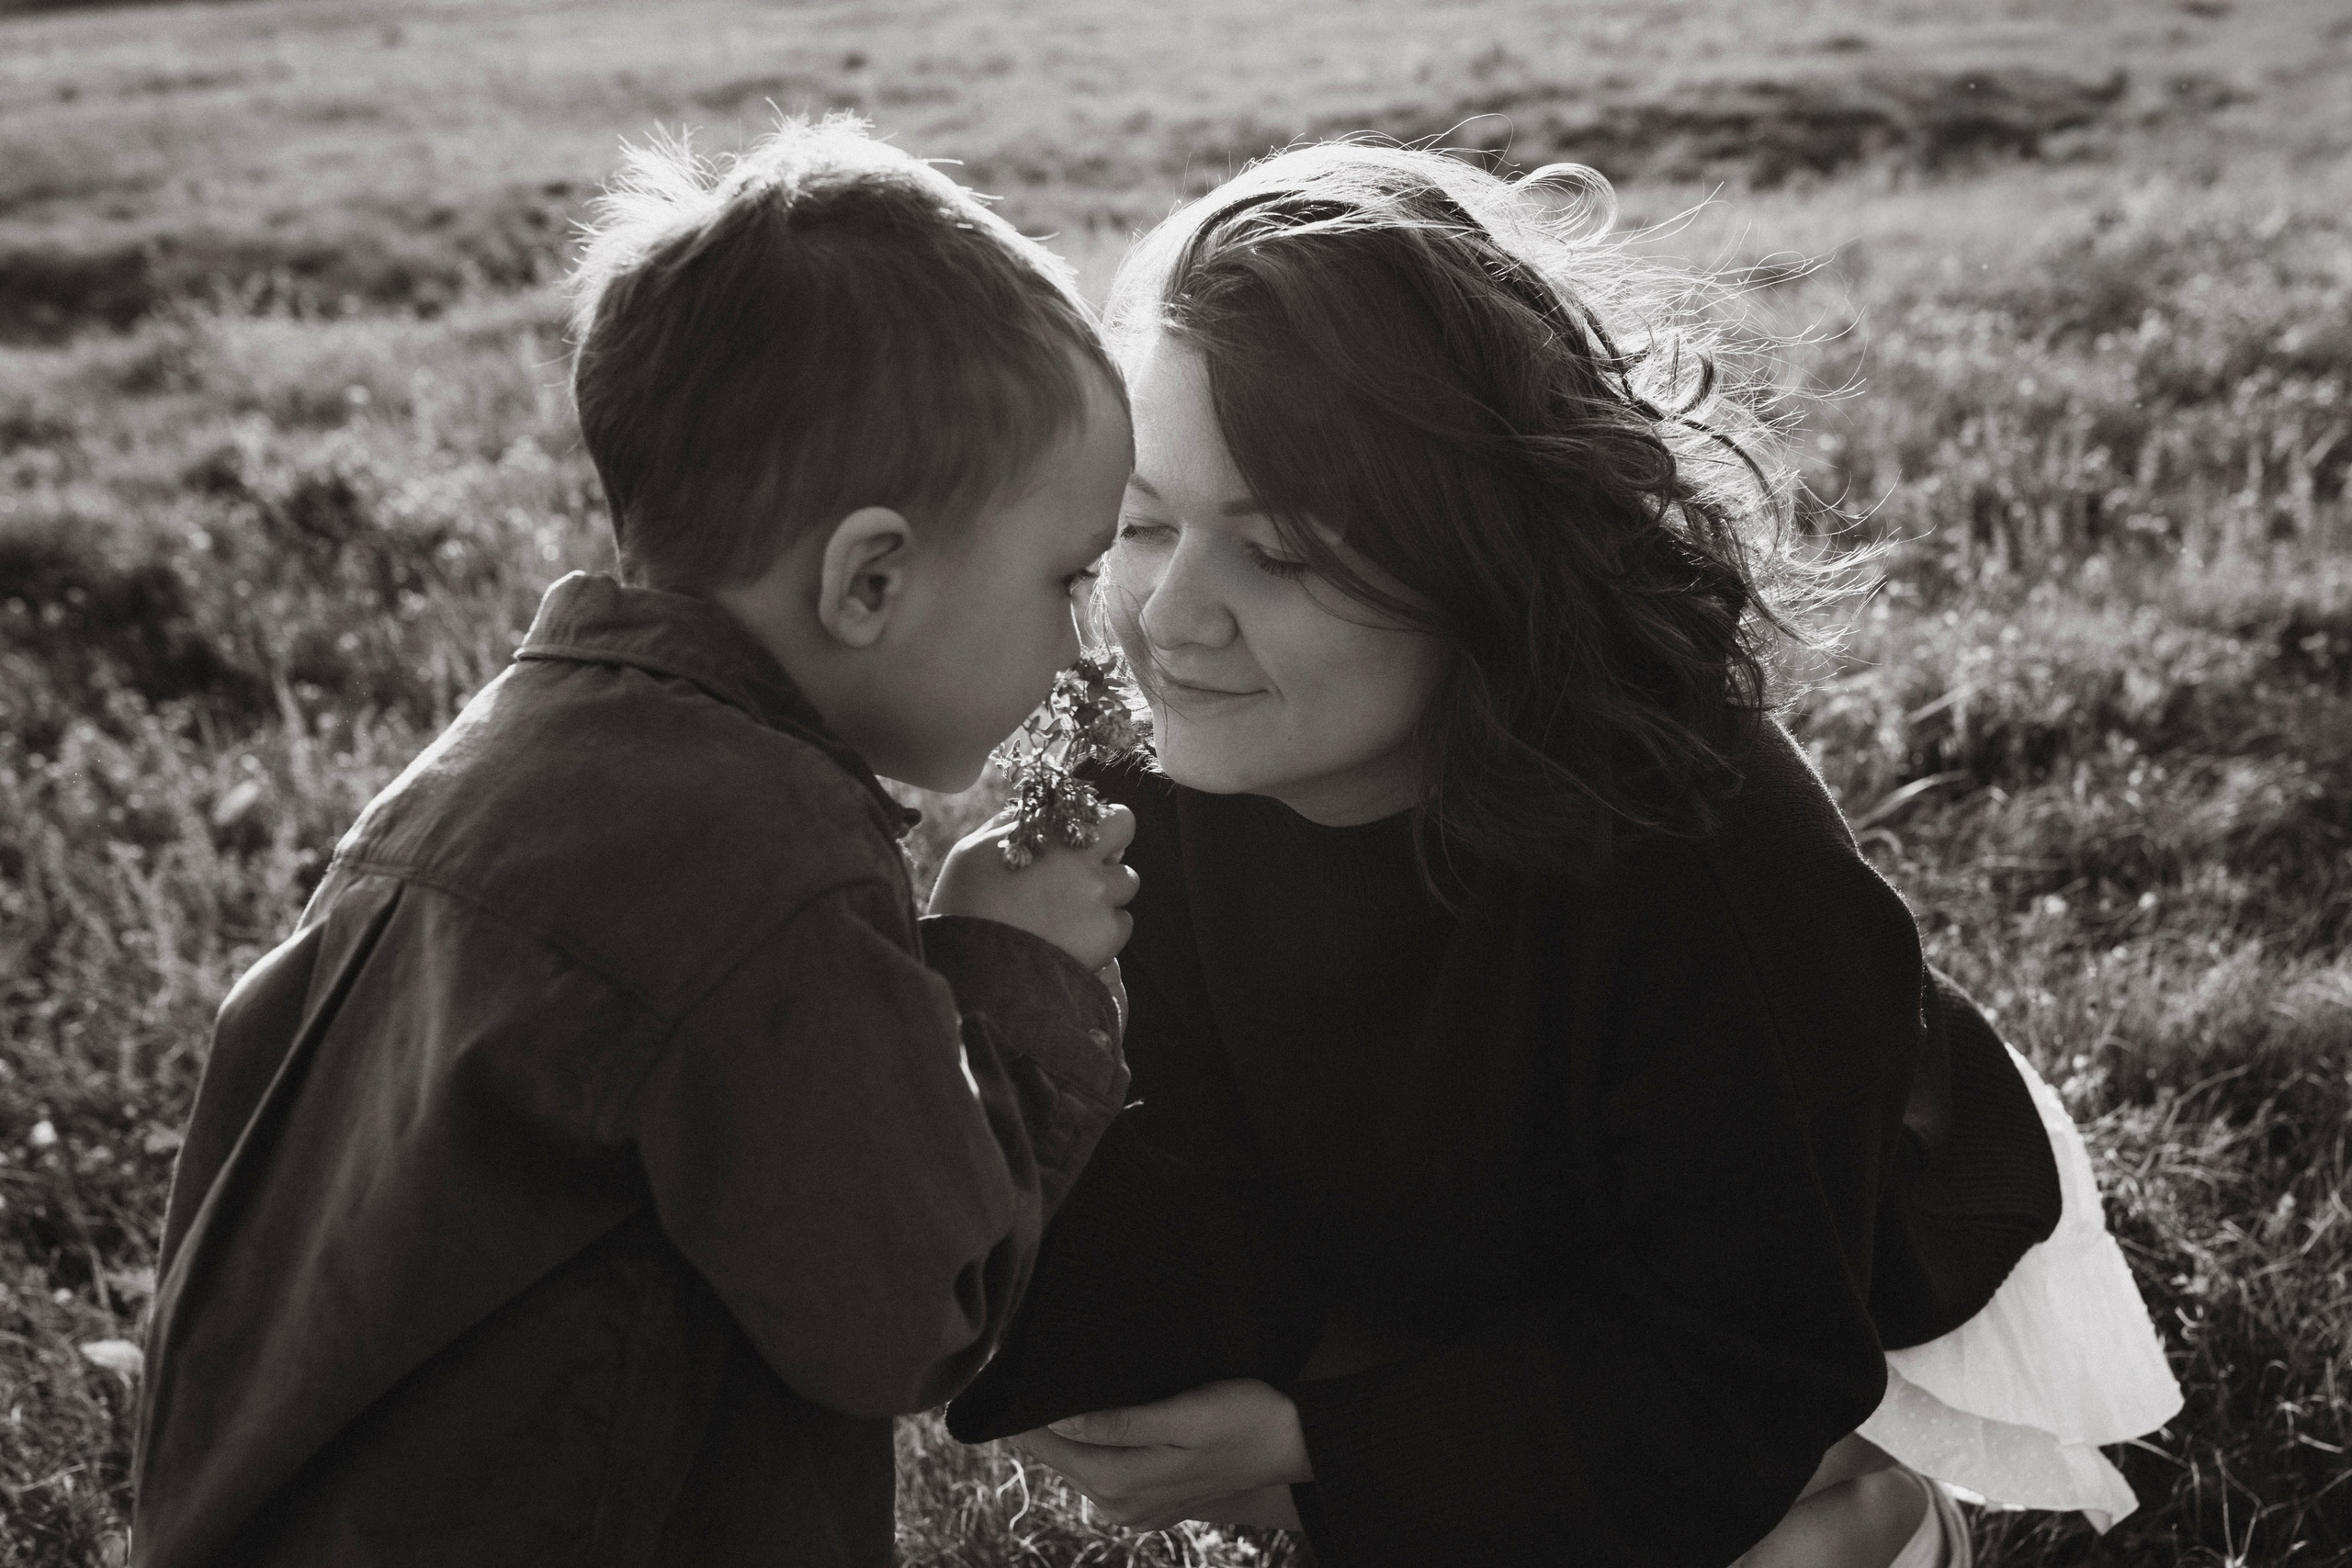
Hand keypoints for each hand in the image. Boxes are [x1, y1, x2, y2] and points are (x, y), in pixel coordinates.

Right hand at [928, 804, 1138, 971]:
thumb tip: (1029, 812)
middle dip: (1111, 845)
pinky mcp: (1108, 935)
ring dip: (1108, 888)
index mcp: (1057, 835)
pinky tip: (1077, 936)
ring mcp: (1101, 897)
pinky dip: (1106, 927)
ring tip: (1075, 907)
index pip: (1107, 812)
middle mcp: (1086, 859)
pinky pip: (1123, 923)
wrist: (978, 967)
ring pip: (1127, 881)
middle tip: (1086, 865)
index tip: (1081, 835)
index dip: (1097, 822)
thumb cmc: (966, 904)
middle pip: (1125, 836)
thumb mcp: (973, 850)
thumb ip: (1007, 825)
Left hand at [1007, 1378, 1310, 1531]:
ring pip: (1078, 1466)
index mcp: (1122, 1484)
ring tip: (1062, 1390)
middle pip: (1059, 1459)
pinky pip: (1102, 1474)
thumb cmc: (1242, 1419)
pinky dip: (1092, 1448)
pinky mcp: (1149, 1504)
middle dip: (1045, 1422)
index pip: (1049, 1448)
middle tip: (1037, 1373)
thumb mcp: (1183, 1414)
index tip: (1018, 1376)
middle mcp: (1120, 1506)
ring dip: (1068, 1434)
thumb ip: (1119, 1424)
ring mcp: (1135, 1510)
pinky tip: (1099, 1418)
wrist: (1291, 1444)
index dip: (1029, 1415)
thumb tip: (1058, 1420)